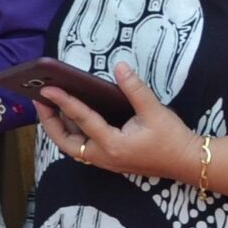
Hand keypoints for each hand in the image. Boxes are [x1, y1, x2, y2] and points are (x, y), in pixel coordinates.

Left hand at [35, 61, 195, 181]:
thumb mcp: (154, 110)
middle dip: (49, 122)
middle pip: (66, 142)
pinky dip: (72, 134)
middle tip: (40, 100)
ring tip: (50, 107)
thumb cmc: (172, 138)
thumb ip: (134, 88)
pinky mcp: (110, 160)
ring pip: (73, 147)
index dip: (63, 102)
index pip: (82, 120)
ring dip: (59, 129)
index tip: (47, 89)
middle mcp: (104, 157)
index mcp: (113, 145)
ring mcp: (106, 161)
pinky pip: (83, 148)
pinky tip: (71, 118)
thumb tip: (119, 66)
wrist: (187, 162)